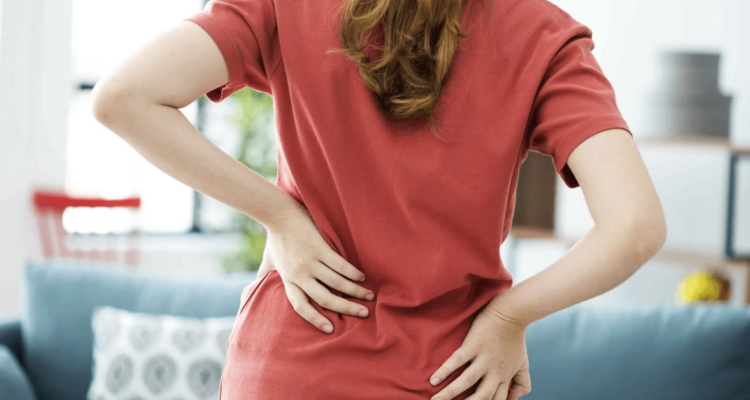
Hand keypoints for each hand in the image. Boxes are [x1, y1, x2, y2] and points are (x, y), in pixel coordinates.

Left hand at [256, 201, 374, 333]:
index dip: (315, 319)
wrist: (278, 215)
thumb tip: (254, 289)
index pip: (301, 306)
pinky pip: (339, 265)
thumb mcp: (269, 261)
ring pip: (336, 283)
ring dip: (355, 291)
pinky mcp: (319, 248)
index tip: (330, 329)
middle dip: (346, 308)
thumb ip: (265, 276)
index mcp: (289, 280)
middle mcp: (299, 274)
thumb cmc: (275, 238)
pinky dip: (353, 273)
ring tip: (369, 296)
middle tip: (363, 314)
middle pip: (324, 298)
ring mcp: (310, 261)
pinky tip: (362, 277)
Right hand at [429, 305, 531, 399]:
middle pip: (481, 397)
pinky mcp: (473, 345)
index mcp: (504, 377)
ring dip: (449, 393)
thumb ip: (522, 384)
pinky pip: (456, 361)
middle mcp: (494, 371)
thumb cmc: (516, 339)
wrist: (511, 314)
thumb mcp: (523, 364)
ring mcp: (483, 358)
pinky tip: (434, 380)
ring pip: (466, 382)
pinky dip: (444, 371)